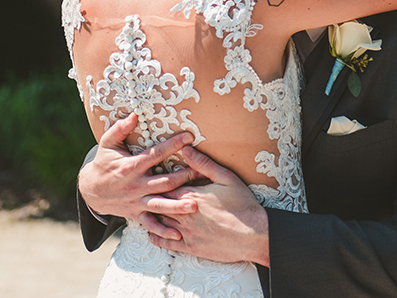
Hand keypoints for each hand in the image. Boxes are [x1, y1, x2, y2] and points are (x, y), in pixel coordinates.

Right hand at [78, 113, 198, 239]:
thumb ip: (119, 129)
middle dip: (184, 177)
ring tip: (194, 206)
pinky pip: (151, 224)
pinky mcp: (137, 214)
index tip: (189, 137)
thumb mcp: (107, 144)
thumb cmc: (104, 163)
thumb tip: (134, 114)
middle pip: (164, 181)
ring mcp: (137, 202)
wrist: (92, 191)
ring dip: (177, 206)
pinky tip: (178, 235)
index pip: (156, 154)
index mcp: (131, 167)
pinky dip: (163, 231)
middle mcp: (136, 185)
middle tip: (202, 171)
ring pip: (160, 204)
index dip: (173, 145)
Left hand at [149, 145, 269, 265]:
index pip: (164, 186)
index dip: (157, 181)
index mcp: (191, 196)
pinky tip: (153, 233)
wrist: (253, 234)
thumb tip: (186, 148)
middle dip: (151, 198)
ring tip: (145, 210)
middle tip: (142, 193)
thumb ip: (203, 164)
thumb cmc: (242, 205)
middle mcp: (184, 214)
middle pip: (158, 204)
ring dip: (152, 217)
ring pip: (159, 223)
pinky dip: (157, 237)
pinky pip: (167, 243)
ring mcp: (186, 232)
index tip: (152, 177)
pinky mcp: (191, 247)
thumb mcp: (226, 178)